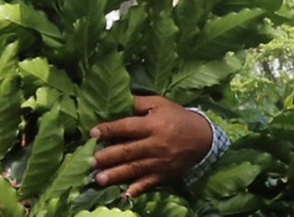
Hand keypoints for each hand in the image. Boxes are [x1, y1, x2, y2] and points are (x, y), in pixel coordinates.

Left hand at [89, 94, 211, 196]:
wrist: (203, 137)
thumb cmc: (177, 117)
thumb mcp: (160, 103)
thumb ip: (138, 102)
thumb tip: (117, 99)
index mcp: (153, 124)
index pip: (127, 127)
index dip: (110, 130)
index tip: (92, 133)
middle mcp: (155, 144)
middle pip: (128, 151)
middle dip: (108, 156)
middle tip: (89, 161)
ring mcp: (159, 161)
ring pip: (134, 169)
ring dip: (116, 174)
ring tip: (99, 179)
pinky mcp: (163, 174)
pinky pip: (148, 183)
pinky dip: (136, 189)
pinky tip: (123, 194)